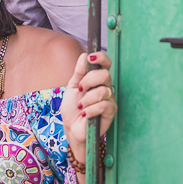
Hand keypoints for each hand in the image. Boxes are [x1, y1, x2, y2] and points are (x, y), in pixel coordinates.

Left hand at [61, 51, 116, 166]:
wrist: (71, 128)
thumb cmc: (72, 108)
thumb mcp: (72, 87)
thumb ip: (79, 72)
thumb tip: (85, 55)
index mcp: (97, 79)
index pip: (106, 63)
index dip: (101, 57)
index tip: (91, 58)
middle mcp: (106, 87)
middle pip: (105, 75)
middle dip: (89, 80)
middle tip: (80, 89)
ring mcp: (110, 99)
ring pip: (104, 91)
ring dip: (88, 99)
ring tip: (81, 106)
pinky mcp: (111, 112)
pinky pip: (103, 105)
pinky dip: (90, 110)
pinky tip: (84, 114)